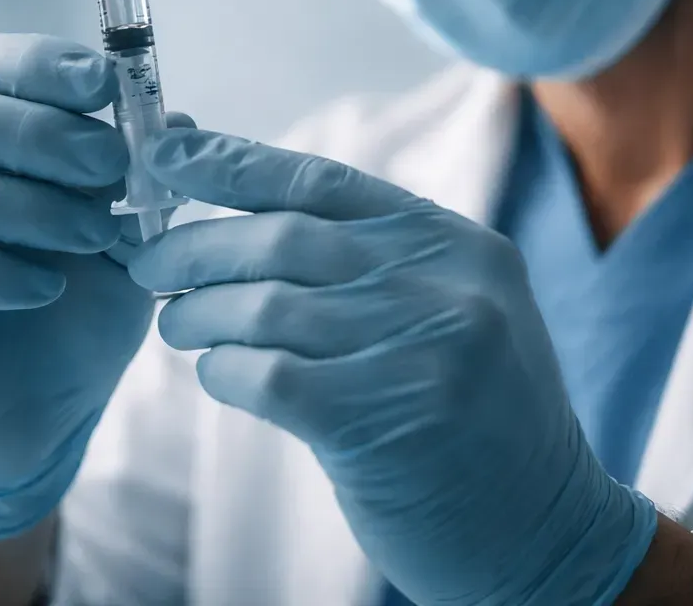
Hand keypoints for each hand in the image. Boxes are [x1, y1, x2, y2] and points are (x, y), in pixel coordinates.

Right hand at [0, 34, 188, 540]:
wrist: (37, 414)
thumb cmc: (73, 305)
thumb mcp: (124, 235)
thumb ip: (140, 180)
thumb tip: (181, 124)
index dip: (35, 66)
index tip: (104, 81)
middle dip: (35, 135)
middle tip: (109, 167)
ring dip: (21, 206)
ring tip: (92, 236)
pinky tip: (43, 287)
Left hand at [127, 129, 658, 605]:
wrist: (545, 534)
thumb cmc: (477, 422)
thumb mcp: (456, 315)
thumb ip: (376, 265)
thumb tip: (245, 220)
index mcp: (459, 245)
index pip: (323, 181)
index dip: (234, 162)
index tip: (167, 158)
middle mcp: (448, 285)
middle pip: (284, 238)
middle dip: (197, 245)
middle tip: (148, 263)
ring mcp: (421, 350)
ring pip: (265, 306)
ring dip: (200, 314)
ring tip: (175, 326)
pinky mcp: (383, 421)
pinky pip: (267, 375)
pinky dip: (225, 371)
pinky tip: (218, 375)